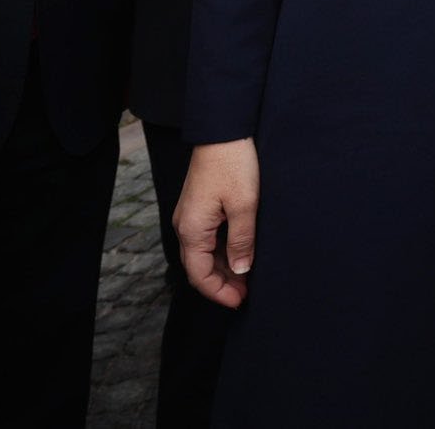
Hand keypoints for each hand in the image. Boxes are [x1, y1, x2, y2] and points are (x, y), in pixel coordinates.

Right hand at [175, 138, 258, 307]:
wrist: (224, 130)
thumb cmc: (234, 164)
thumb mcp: (245, 205)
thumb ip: (242, 240)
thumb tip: (242, 270)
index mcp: (191, 229)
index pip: (198, 274)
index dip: (218, 293)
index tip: (240, 302)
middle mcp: (185, 225)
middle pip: (199, 266)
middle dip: (222, 283)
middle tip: (248, 294)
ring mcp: (191, 216)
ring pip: (204, 253)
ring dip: (223, 268)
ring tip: (248, 277)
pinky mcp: (200, 206)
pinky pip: (208, 238)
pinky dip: (223, 250)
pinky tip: (242, 252)